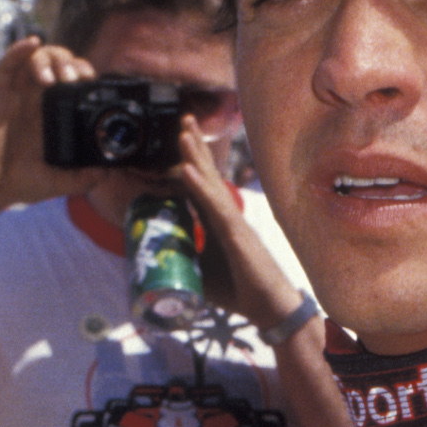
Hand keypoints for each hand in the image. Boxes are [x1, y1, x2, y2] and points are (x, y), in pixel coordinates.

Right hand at [0, 37, 100, 223]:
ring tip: (55, 79)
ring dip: (48, 60)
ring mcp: (16, 94)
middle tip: (75, 79)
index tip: (91, 81)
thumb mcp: (58, 182)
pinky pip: (7, 64)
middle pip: (56, 62)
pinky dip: (19, 49)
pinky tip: (32, 44)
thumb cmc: (18, 182)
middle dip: (69, 62)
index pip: (70, 79)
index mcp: (51, 113)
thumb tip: (107, 174)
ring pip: (34, 58)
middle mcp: (35, 99)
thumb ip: (83, 178)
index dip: (82, 72)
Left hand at [173, 115, 299, 332]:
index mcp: (219, 222)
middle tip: (184, 118)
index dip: (191, 160)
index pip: (201, 185)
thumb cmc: (240, 291)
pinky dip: (200, 187)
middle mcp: (227, 216)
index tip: (180, 136)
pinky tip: (187, 170)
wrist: (270, 309)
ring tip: (183, 131)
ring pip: (211, 184)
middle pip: (208, 174)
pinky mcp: (237, 236)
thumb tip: (156, 257)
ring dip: (196, 156)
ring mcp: (233, 223)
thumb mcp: (201, 273)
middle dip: (195, 146)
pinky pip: (215, 207)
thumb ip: (184, 259)